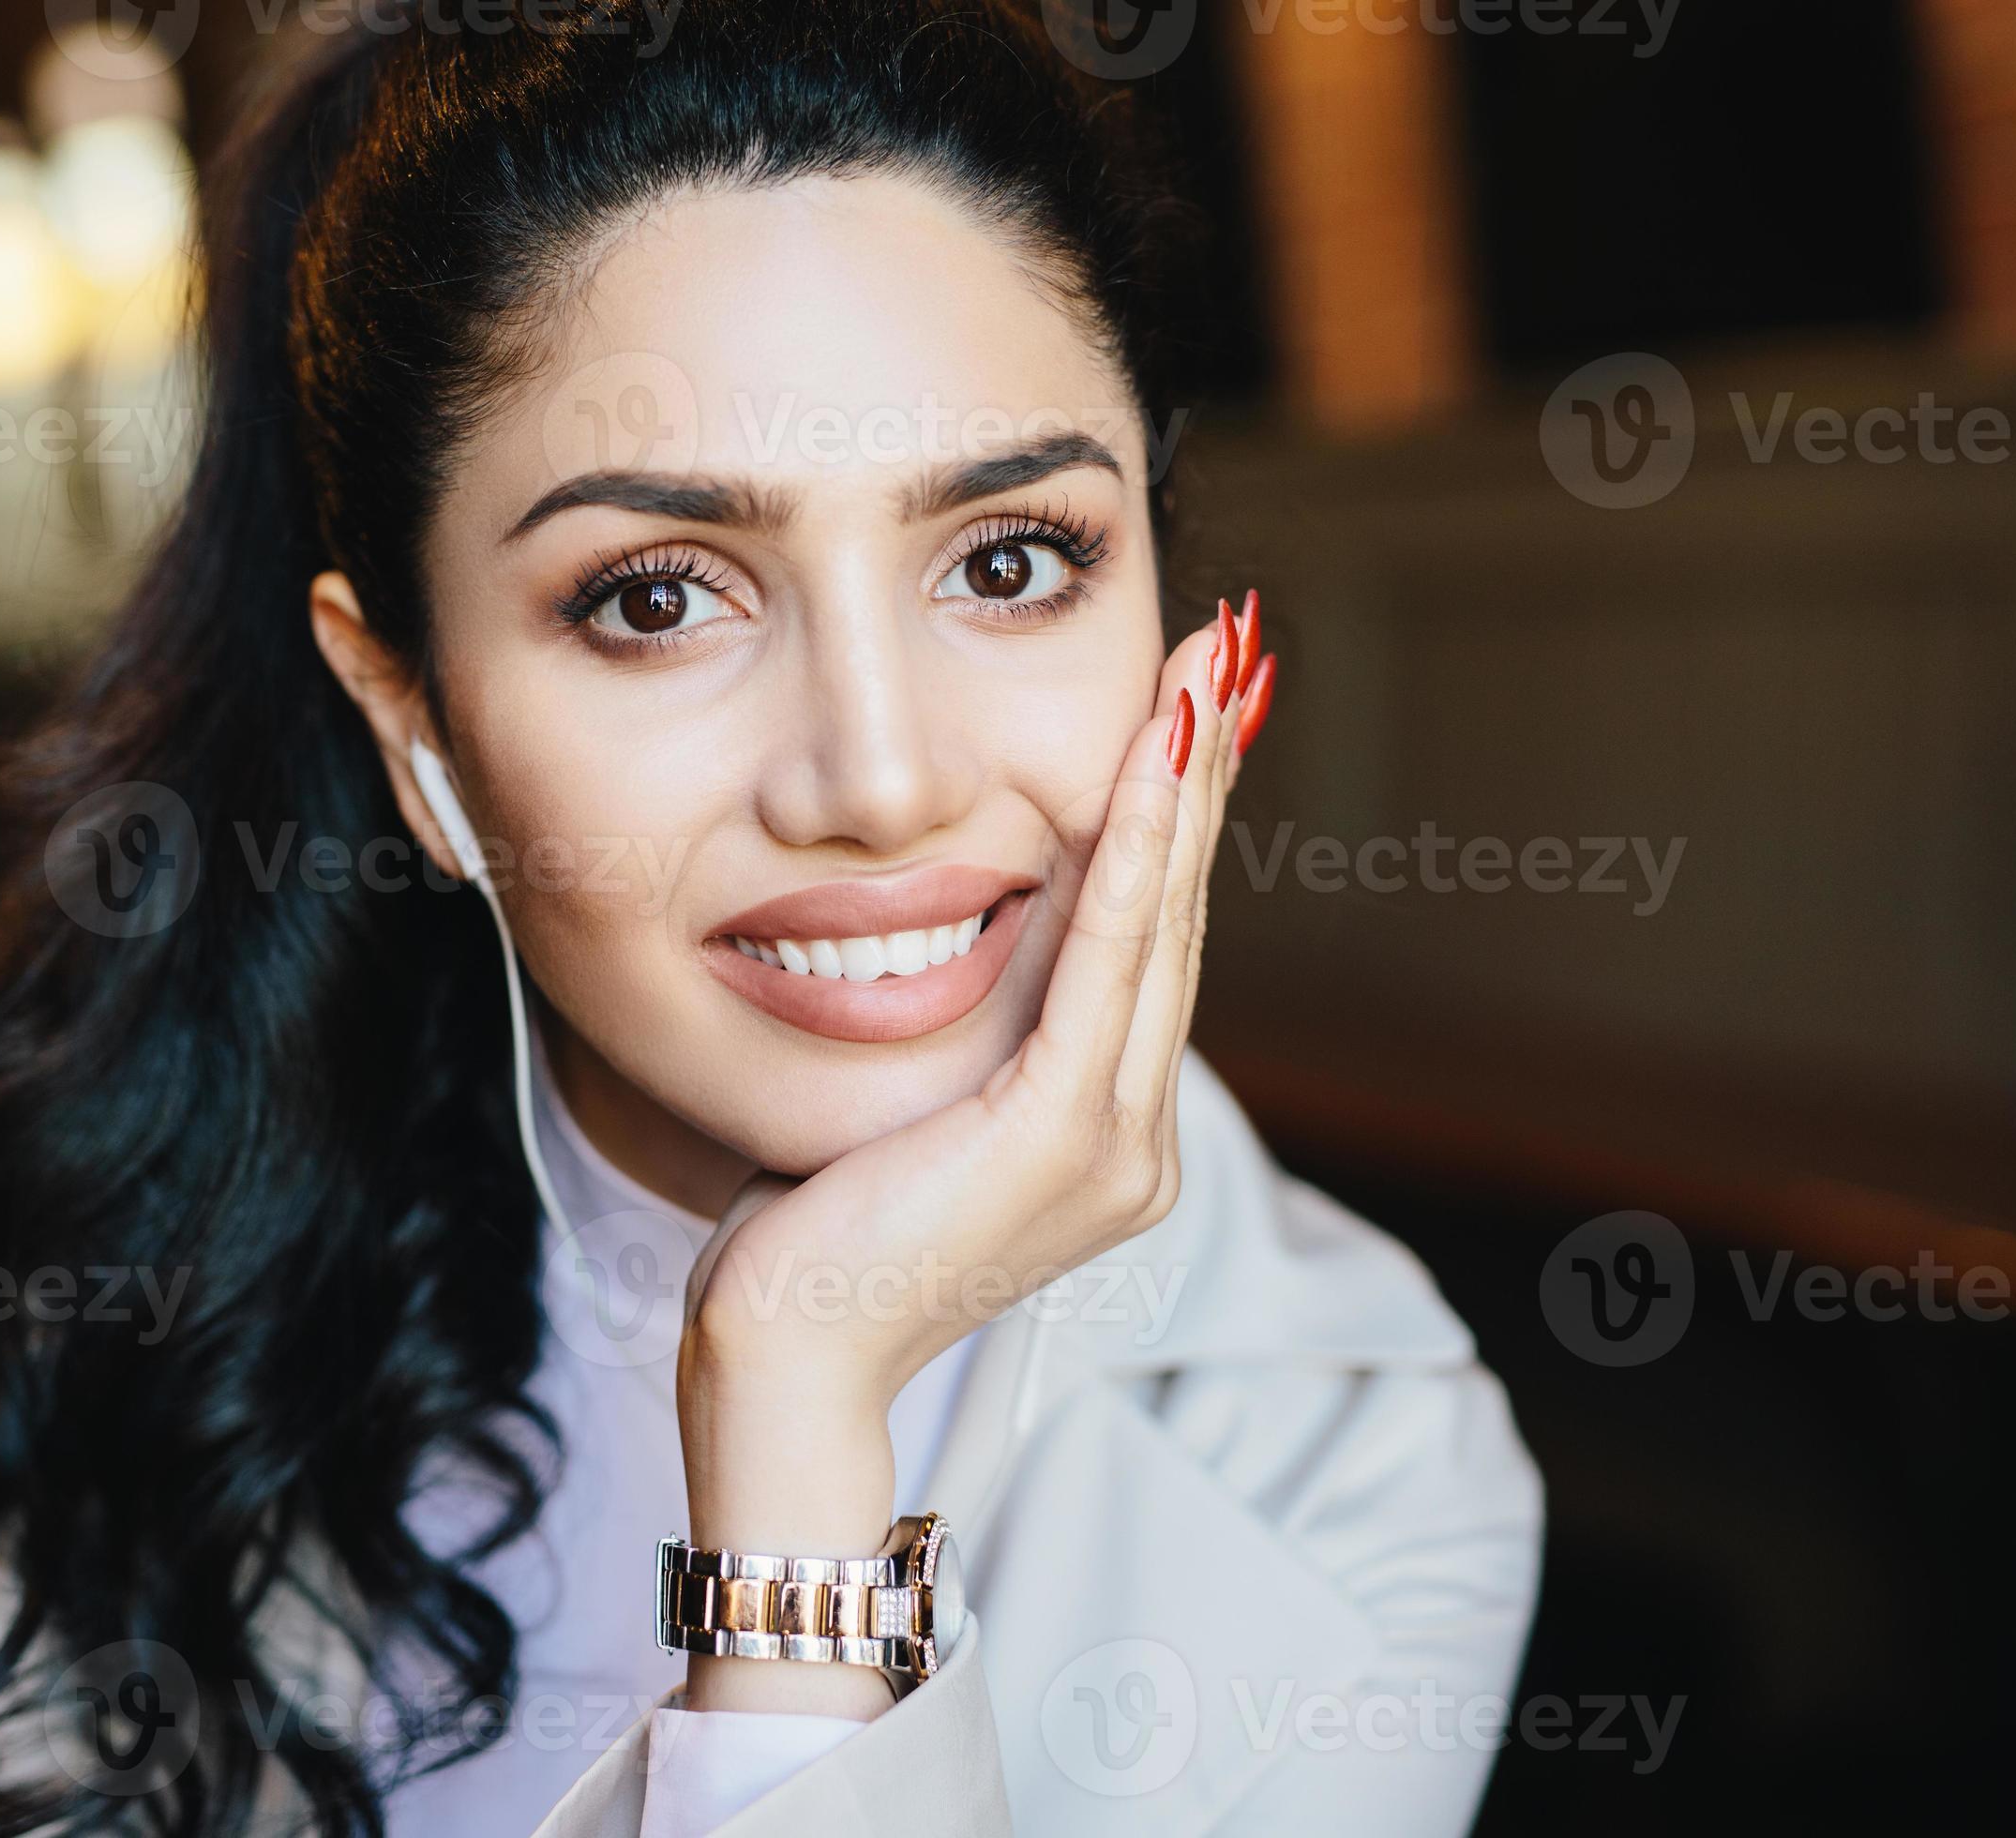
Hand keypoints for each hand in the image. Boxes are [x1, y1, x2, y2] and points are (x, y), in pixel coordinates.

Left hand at [674, 596, 1273, 1714]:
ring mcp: (1114, 1144)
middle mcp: (1134, 1139)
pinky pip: (1109, 961)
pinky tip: (1151, 758)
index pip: (1147, 942)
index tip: (1189, 704)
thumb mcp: (910, 1110)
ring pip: (1160, 924)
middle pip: (1175, 916)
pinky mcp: (1066, 1138)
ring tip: (1210, 667)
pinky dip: (1133, 852)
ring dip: (1185, 784)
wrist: (783, 1356)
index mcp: (1105, 1133)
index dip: (1173, 816)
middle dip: (1202, 772)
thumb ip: (969, 1037)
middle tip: (1232, 646)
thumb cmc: (813, 1236)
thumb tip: (965, 935)